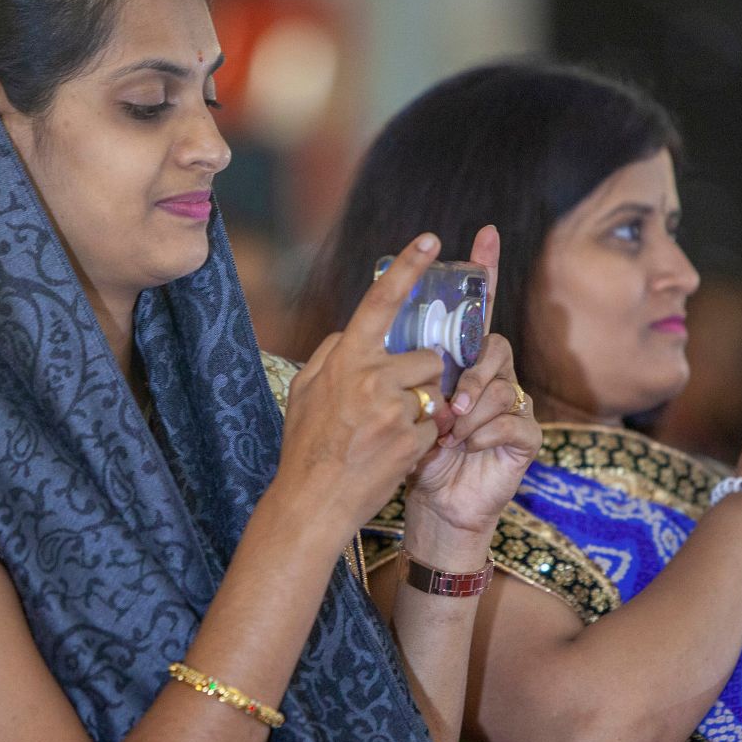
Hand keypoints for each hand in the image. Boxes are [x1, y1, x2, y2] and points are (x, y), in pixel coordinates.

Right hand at [277, 233, 454, 532]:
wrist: (312, 502)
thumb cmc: (306, 446)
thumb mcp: (305, 391)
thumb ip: (332, 354)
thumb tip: (353, 331)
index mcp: (345, 359)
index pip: (381, 302)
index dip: (408, 267)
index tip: (432, 239)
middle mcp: (372, 378)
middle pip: (427, 358)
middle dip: (421, 378)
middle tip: (393, 405)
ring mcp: (395, 410)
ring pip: (435, 394)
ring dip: (423, 411)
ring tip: (387, 435)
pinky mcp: (413, 440)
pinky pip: (436, 427)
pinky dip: (422, 440)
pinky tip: (392, 454)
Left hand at [408, 226, 540, 538]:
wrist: (434, 507)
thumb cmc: (410, 458)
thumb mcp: (388, 408)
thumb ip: (386, 371)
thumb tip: (365, 337)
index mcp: (458, 362)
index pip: (475, 309)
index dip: (483, 270)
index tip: (484, 232)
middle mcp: (490, 375)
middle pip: (493, 346)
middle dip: (469, 375)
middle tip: (447, 407)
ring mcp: (511, 403)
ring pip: (502, 384)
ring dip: (471, 412)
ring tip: (450, 436)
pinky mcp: (526, 436)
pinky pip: (514, 418)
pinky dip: (485, 434)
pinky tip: (468, 450)